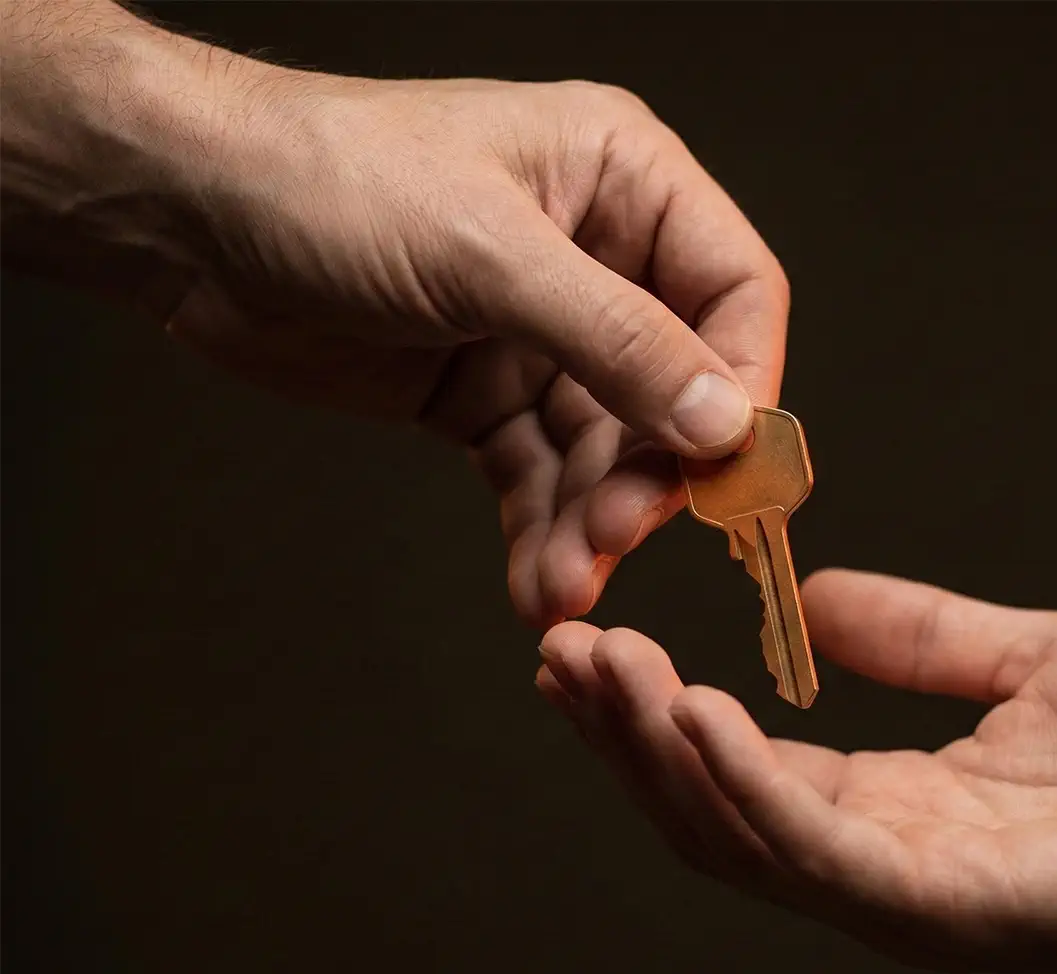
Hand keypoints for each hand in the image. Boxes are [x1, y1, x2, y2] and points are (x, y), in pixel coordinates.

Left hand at [3, 2, 786, 625]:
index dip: (745, 385)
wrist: (187, 219)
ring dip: (590, 523)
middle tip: (614, 535)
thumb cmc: (328, 180)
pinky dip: (542, 532)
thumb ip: (617, 341)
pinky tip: (535, 584)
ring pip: (606, 449)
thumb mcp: (486, 254)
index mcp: (623, 182)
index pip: (735, 290)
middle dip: (647, 475)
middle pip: (675, 389)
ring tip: (559, 585)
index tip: (725, 474)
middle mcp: (599, 258)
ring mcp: (543, 332)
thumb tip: (727, 422)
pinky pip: (540, 476)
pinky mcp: (487, 394)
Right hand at [537, 569, 1056, 973]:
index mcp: (891, 805)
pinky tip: (695, 714)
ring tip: (596, 666)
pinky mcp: (951, 908)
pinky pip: (819, 854)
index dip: (653, 711)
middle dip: (623, 733)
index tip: (589, 638)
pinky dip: (745, 786)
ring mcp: (908, 895)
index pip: (737, 766)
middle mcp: (879, 862)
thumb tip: (816, 596)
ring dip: (657, 753)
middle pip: (710, 809)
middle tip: (556, 647)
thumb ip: (918, 636)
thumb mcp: (1024, 659)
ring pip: (739, 837)